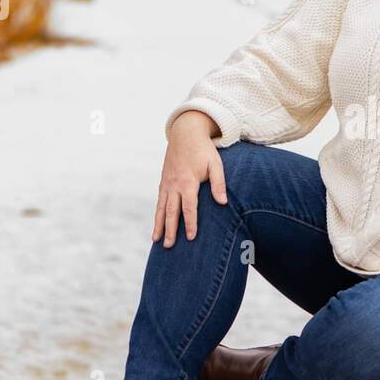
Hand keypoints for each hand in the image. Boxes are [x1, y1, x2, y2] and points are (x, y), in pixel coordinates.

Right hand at [153, 111, 226, 246]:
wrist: (185, 133)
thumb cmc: (204, 150)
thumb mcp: (215, 164)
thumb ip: (218, 183)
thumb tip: (223, 202)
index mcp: (188, 182)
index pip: (189, 207)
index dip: (191, 223)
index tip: (192, 238)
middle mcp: (174, 184)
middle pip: (171, 212)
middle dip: (170, 230)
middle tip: (168, 246)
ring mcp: (166, 183)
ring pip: (161, 208)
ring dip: (159, 225)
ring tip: (156, 240)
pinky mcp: (163, 181)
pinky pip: (159, 201)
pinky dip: (157, 214)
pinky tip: (157, 224)